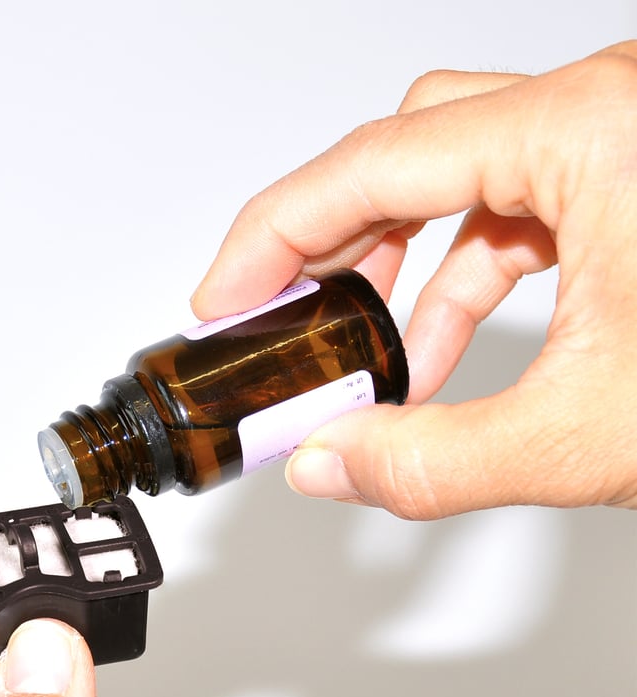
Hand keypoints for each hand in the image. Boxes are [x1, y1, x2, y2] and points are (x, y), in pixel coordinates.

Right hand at [192, 42, 636, 518]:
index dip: (272, 235)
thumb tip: (329, 467)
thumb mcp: (593, 433)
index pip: (371, 164)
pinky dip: (465, 275)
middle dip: (327, 241)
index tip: (222, 296)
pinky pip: (519, 208)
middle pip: (406, 150)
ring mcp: (628, 136)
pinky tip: (442, 349)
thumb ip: (433, 462)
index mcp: (593, 131)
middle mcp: (609, 108)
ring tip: (363, 357)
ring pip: (462, 177)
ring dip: (399, 267)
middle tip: (274, 315)